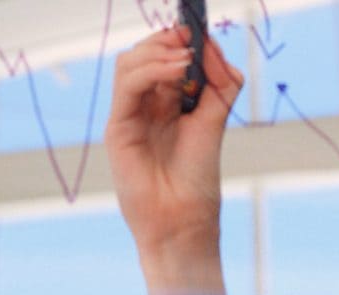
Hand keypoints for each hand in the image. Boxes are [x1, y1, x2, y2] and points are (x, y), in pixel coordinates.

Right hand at [105, 27, 244, 255]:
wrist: (183, 219)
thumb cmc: (197, 179)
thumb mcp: (216, 122)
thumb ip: (221, 84)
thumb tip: (213, 48)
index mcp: (167, 103)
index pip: (164, 56)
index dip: (180, 40)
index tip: (200, 32)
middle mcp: (145, 105)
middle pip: (143, 54)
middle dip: (167, 40)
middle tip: (191, 40)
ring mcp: (129, 115)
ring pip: (130, 63)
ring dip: (159, 52)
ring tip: (186, 59)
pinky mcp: (118, 128)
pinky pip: (127, 85)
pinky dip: (151, 70)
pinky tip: (177, 71)